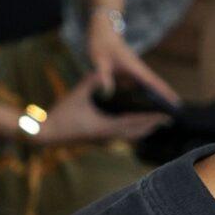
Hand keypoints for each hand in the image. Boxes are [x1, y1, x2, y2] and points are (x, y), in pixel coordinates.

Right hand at [33, 72, 168, 146]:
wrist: (46, 134)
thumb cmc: (61, 115)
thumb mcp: (76, 95)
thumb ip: (91, 82)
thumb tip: (102, 73)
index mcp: (106, 127)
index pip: (135, 123)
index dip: (151, 119)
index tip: (166, 116)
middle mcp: (108, 137)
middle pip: (137, 133)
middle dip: (152, 125)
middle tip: (167, 120)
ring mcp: (103, 140)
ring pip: (129, 137)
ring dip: (143, 130)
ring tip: (155, 123)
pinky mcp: (98, 140)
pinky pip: (121, 136)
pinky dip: (132, 131)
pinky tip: (133, 127)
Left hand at [85, 7, 173, 102]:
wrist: (103, 31)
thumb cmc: (101, 44)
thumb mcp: (99, 60)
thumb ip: (103, 76)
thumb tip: (108, 94)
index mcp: (134, 67)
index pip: (153, 82)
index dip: (165, 93)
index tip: (176, 102)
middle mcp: (138, 70)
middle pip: (156, 85)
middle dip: (167, 97)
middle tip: (177, 111)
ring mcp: (136, 71)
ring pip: (149, 86)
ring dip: (158, 97)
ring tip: (165, 112)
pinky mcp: (131, 73)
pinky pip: (140, 86)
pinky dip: (146, 95)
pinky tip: (144, 106)